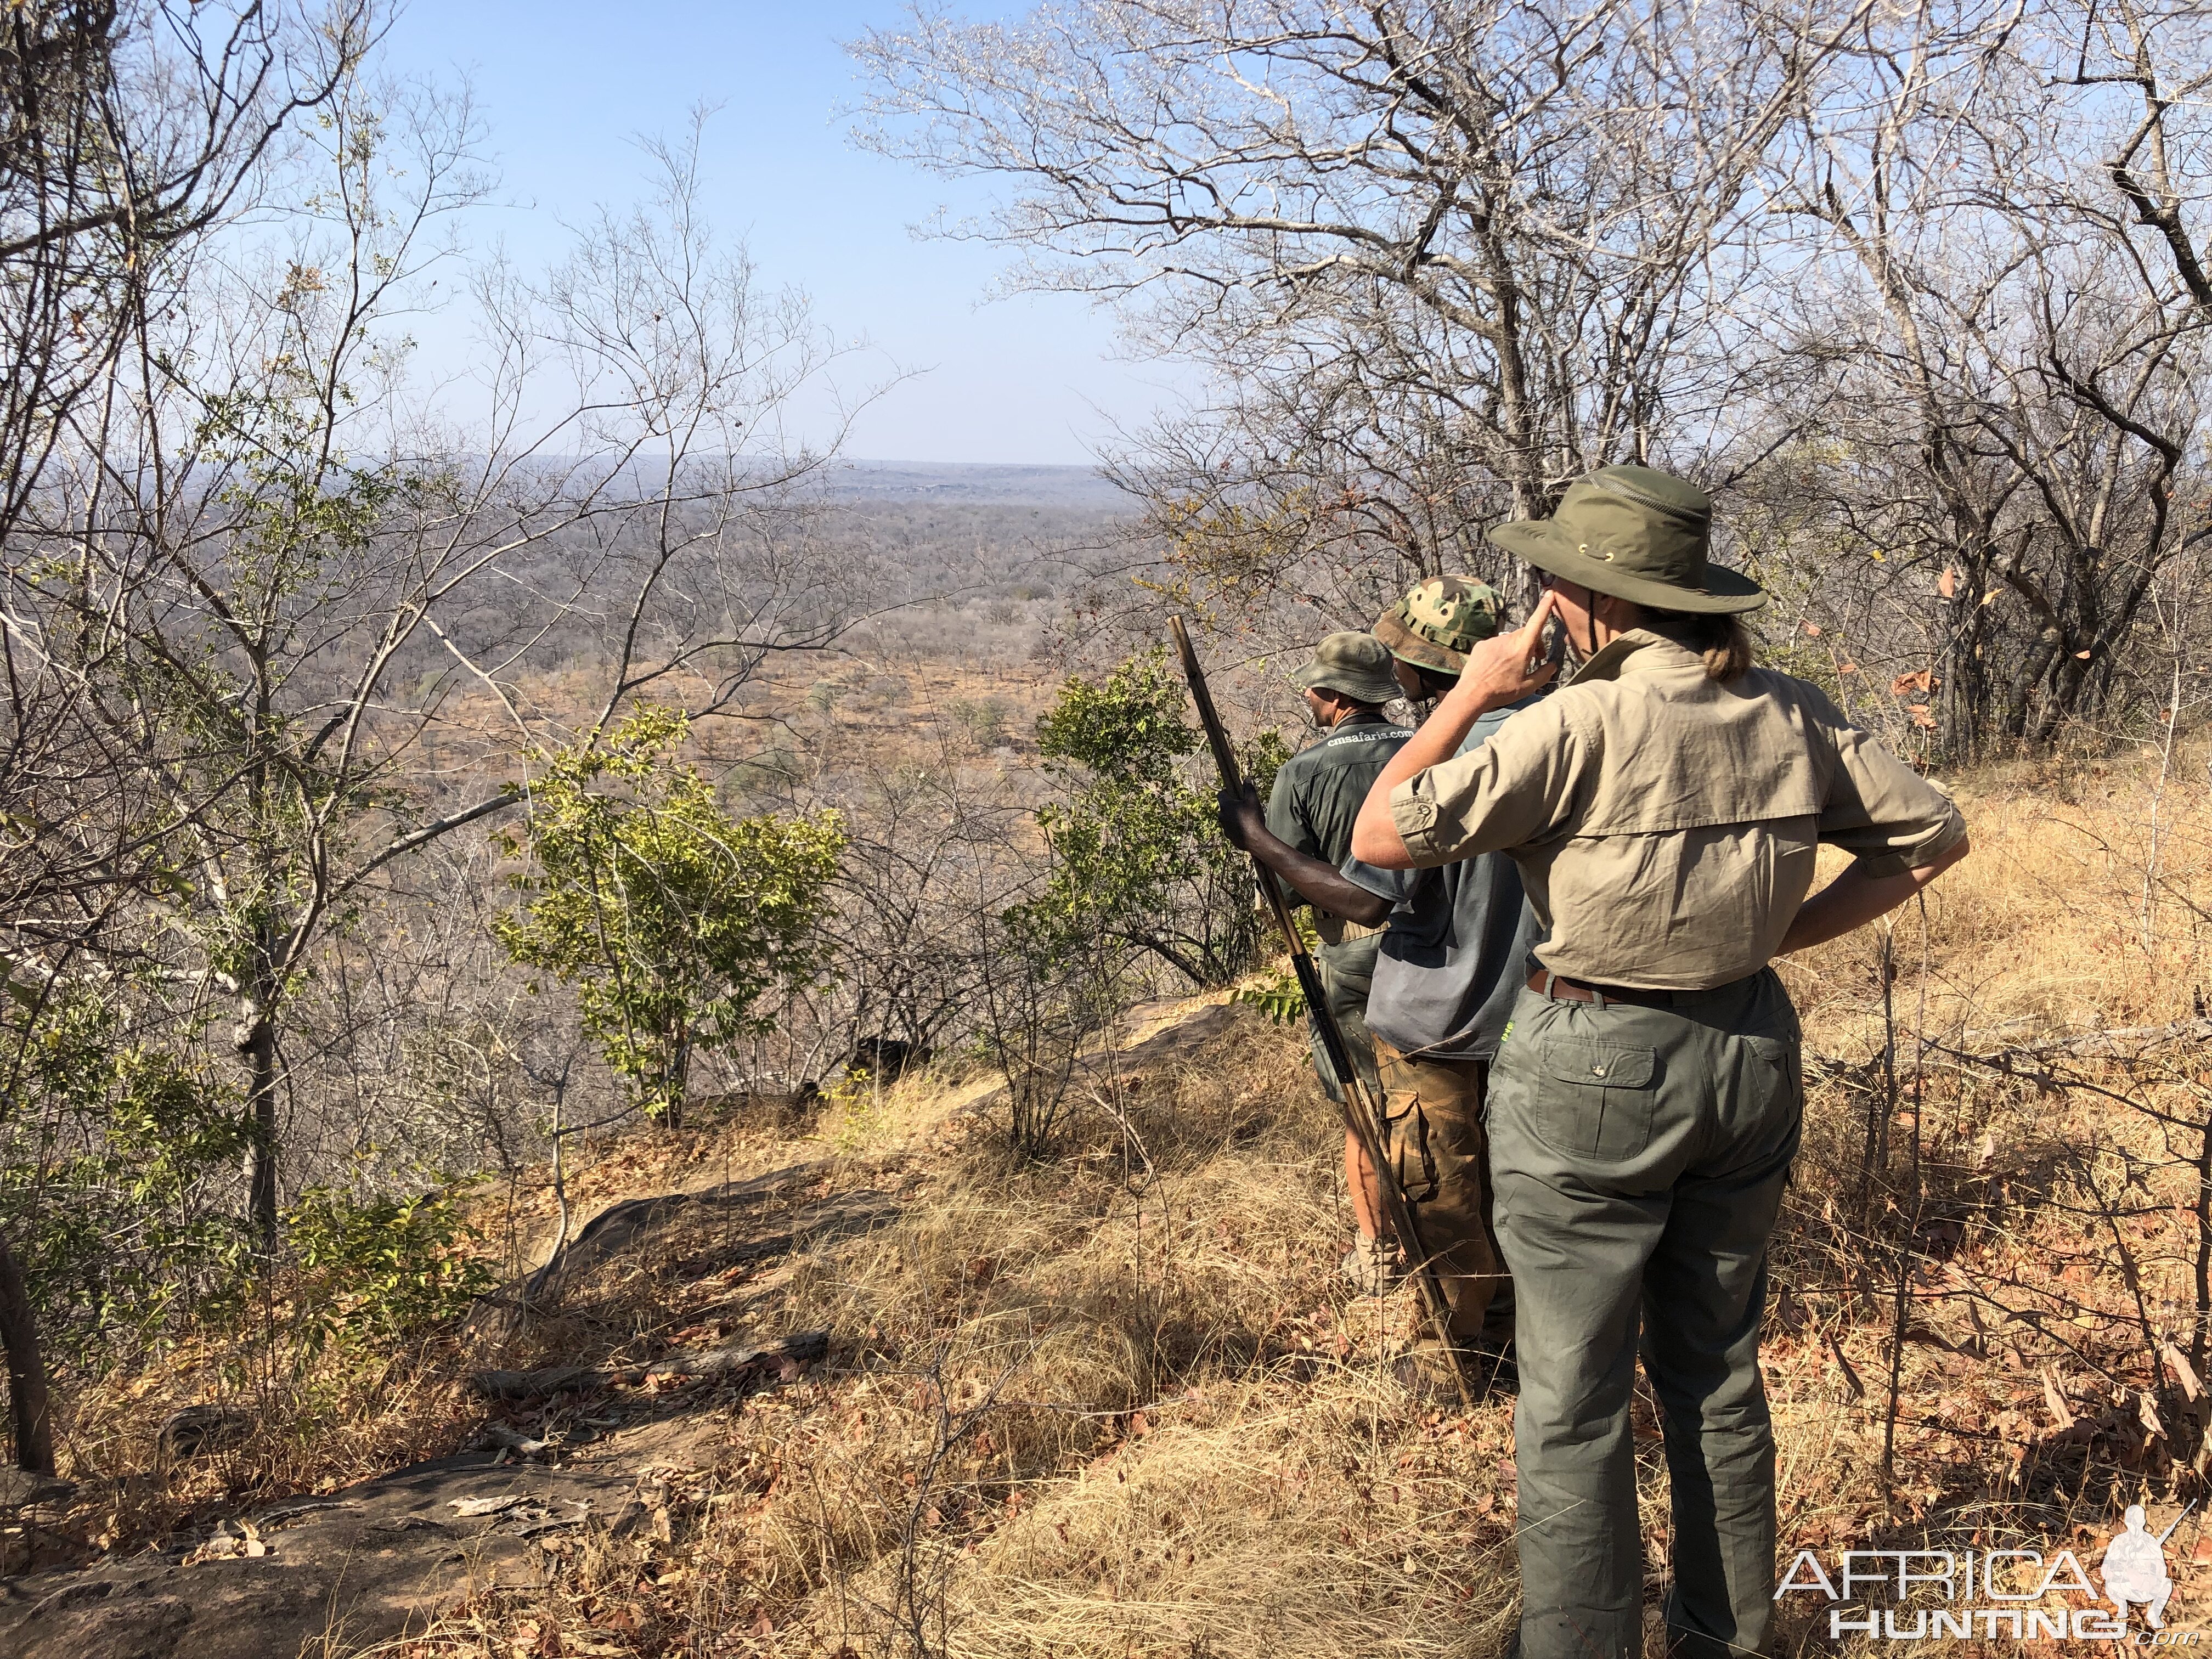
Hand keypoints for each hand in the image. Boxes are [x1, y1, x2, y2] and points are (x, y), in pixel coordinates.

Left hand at [1216, 782, 1265, 849]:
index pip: (1221, 794)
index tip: (1235, 792)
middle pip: (1224, 806)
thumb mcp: (1252, 800)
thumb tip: (1247, 779)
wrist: (1254, 839)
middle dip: (1231, 805)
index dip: (1227, 792)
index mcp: (1225, 805)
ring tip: (1245, 817)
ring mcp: (1224, 826)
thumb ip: (1249, 788)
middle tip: (1243, 805)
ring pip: (1227, 818)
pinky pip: (1230, 828)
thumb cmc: (1252, 817)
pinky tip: (1245, 828)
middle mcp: (1221, 815)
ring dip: (1233, 816)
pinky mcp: (1228, 835)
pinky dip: (1235, 826)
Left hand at [1443, 588, 1561, 717]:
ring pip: (1511, 639)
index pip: (1537, 623)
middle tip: (1534, 660)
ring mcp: (1493, 641)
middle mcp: (1508, 640)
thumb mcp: (1528, 687)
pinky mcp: (1482, 644)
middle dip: (1533, 643)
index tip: (1550, 594)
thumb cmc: (1502, 691)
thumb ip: (1544, 674)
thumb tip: (1552, 665)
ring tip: (1512, 667)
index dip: (1545, 607)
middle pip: (1526, 634)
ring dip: (1516, 648)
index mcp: (1522, 648)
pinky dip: (1501, 652)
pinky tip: (1497, 667)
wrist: (1472, 693)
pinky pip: (1496, 644)